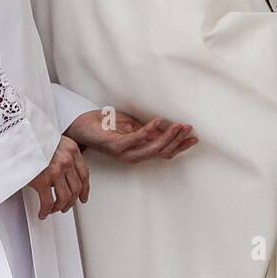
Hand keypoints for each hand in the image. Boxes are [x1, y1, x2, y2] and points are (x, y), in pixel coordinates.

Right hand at [26, 136, 89, 219]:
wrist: (17, 138)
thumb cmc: (31, 139)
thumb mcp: (53, 140)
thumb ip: (62, 154)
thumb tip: (63, 173)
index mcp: (71, 149)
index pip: (84, 173)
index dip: (84, 189)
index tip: (82, 196)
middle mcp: (67, 160)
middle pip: (76, 188)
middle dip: (71, 201)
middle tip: (66, 206)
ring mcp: (56, 171)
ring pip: (65, 197)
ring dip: (60, 207)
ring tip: (54, 210)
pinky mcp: (42, 180)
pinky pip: (48, 202)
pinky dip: (46, 210)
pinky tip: (43, 213)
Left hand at [65, 108, 197, 163]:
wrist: (82, 125)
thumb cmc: (106, 125)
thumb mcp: (131, 125)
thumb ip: (147, 129)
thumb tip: (166, 125)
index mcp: (138, 151)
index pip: (165, 152)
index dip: (180, 146)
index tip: (194, 138)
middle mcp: (133, 155)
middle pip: (161, 152)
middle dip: (177, 140)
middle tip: (189, 129)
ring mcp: (124, 152)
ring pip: (152, 148)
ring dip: (167, 137)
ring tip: (178, 125)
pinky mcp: (115, 146)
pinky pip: (135, 139)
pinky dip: (148, 131)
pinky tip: (158, 122)